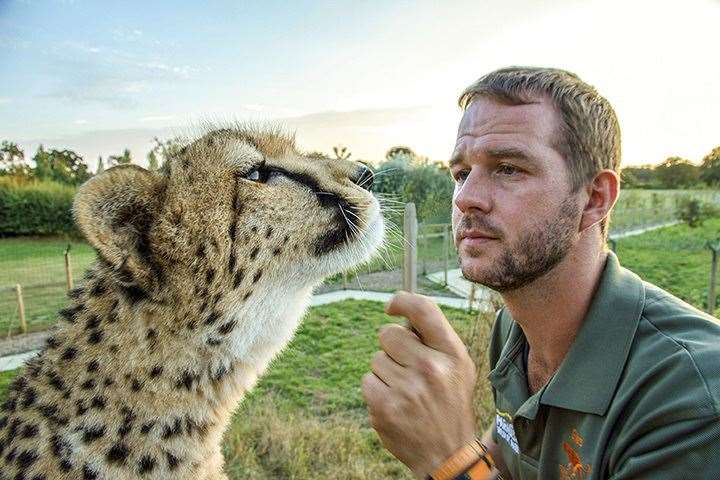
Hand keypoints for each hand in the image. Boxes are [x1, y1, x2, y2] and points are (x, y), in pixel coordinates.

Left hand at [362, 291, 477, 477]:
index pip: (424, 310)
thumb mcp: (458, 367)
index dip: (403, 301)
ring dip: (386, 372)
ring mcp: (406, 389)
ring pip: (376, 359)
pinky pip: (367, 380)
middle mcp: (431, 368)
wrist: (447, 453)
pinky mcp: (385, 407)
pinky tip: (395, 404)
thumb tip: (403, 313)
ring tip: (406, 391)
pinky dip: (376, 390)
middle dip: (392, 347)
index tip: (392, 306)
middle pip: (388, 334)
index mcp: (452, 354)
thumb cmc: (450, 402)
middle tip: (407, 367)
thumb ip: (435, 338)